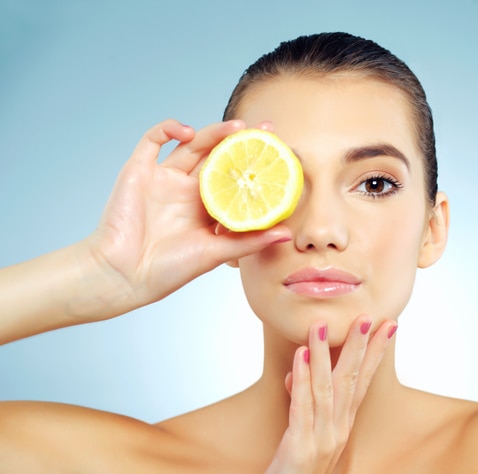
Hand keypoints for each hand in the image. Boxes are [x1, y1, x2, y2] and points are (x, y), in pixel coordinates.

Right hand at [84, 119, 291, 313]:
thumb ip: (248, 242)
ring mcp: (164, 179)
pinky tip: (186, 131)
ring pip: (193, 145)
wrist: (123, 275)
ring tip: (237, 127)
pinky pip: (152, 140)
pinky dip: (168, 129)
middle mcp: (188, 191)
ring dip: (214, 132)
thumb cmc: (167, 270)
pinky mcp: (139, 171)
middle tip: (266, 130)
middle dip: (242, 142)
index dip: (256, 166)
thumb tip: (287, 234)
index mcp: (207, 209)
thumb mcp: (215, 254)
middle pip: (218, 157)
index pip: (236, 179)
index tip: (279, 154)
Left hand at [251, 316, 395, 473]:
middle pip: (352, 381)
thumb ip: (306, 402)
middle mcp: (337, 430)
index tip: (387, 326)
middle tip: (368, 317)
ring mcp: (321, 439)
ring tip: (322, 325)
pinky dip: (301, 380)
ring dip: (324, 354)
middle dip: (360, 347)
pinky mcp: (299, 448)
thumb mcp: (304, 434)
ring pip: (326, 388)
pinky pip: (302, 408)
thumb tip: (301, 369)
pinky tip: (300, 357)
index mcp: (342, 426)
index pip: (363, 382)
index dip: (375, 353)